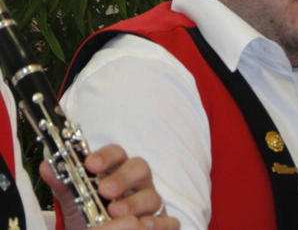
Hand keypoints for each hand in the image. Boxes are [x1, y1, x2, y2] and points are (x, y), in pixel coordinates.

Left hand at [40, 144, 179, 229]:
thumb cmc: (91, 216)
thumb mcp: (74, 201)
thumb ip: (64, 184)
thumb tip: (48, 165)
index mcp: (117, 171)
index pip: (117, 154)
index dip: (106, 156)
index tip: (90, 164)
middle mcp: (137, 183)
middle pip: (140, 168)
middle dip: (123, 178)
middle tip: (105, 190)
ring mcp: (150, 203)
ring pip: (153, 196)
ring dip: (136, 203)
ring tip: (116, 213)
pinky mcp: (161, 223)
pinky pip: (170, 221)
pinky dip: (160, 224)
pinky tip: (144, 227)